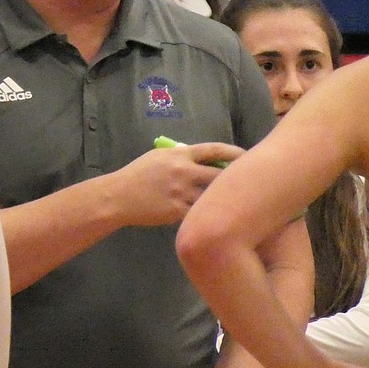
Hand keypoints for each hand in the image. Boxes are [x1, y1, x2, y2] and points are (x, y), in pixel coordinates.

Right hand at [109, 142, 244, 226]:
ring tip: (236, 203)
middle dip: (237, 178)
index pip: (214, 150)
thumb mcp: (158, 157)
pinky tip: (215, 217)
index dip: (235, 152)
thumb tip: (203, 159)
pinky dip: (208, 214)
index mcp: (179, 154)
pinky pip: (201, 212)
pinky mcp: (178, 210)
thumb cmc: (137, 175)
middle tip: (249, 183)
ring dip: (224, 199)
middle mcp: (184, 171)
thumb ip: (180, 156)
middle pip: (221, 174)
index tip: (248, 157)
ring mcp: (182, 191)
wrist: (119, 196)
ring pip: (213, 196)